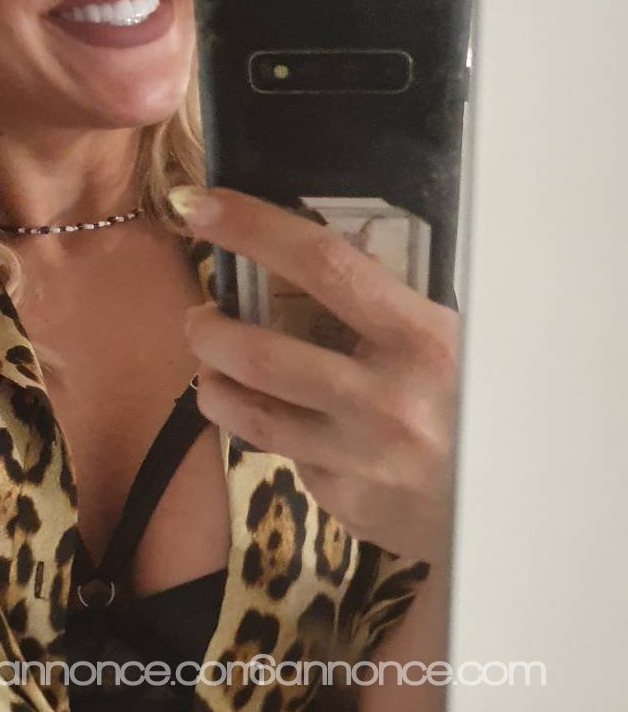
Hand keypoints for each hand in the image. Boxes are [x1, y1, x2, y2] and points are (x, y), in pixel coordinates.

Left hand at [171, 186, 458, 565]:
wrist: (511, 504)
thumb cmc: (480, 405)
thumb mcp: (454, 340)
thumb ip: (388, 308)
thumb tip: (311, 264)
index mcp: (420, 339)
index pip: (322, 265)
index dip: (253, 229)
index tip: (202, 207)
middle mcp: (384, 399)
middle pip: (260, 354)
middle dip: (209, 332)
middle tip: (200, 319)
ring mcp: (359, 457)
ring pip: (253, 418)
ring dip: (216, 386)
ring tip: (211, 370)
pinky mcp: (345, 500)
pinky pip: (291, 458)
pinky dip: (278, 435)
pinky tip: (286, 424)